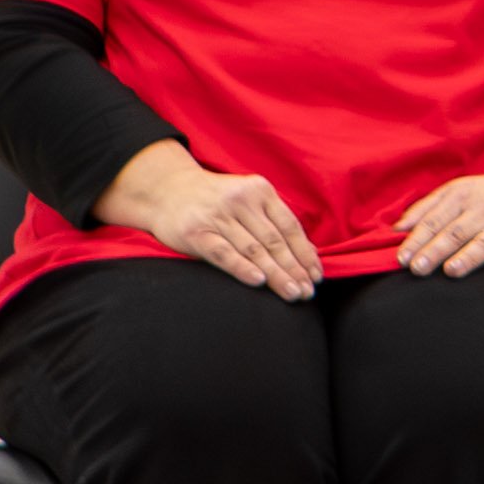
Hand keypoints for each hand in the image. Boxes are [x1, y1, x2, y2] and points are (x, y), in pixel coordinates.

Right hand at [96, 139, 320, 298]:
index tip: (317, 276)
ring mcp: (218, 216)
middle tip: (307, 292)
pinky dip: (242, 268)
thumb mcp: (248, 200)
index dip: (305, 253)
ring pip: (254, 250)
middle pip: (275, 242)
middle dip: (294, 269)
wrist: (167, 190)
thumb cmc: (216, 200)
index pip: (290, 227)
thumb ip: (274, 221)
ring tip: (292, 293)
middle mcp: (241, 201)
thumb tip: (308, 252)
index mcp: (260, 191)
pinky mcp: (196, 232)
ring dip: (276, 274)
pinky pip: (224, 253)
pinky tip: (259, 282)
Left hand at [397, 167, 483, 288]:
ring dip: (469, 257)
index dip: (417, 239)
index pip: (434, 220)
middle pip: (455, 233)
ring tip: (451, 270)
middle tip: (417, 268)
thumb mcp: (456, 191)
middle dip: (435, 250)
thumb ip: (425, 208)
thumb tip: (396, 229)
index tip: (401, 258)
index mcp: (462, 197)